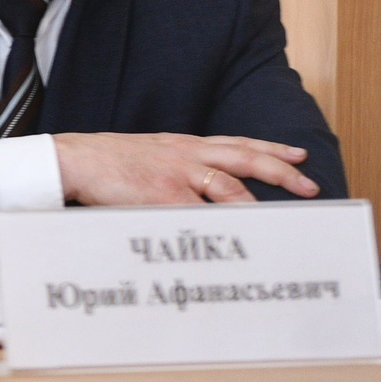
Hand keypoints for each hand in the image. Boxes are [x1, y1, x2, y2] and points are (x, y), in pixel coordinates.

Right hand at [53, 133, 317, 205]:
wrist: (70, 159)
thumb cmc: (102, 161)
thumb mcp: (144, 154)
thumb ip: (173, 166)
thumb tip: (197, 187)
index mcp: (181, 144)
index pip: (235, 142)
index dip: (270, 148)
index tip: (297, 156)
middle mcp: (185, 154)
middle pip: (245, 158)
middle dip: (281, 172)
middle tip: (310, 186)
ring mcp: (176, 175)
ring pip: (230, 188)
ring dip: (259, 205)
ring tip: (283, 221)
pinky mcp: (162, 197)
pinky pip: (201, 215)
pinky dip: (223, 227)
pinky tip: (240, 238)